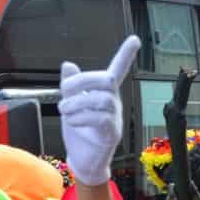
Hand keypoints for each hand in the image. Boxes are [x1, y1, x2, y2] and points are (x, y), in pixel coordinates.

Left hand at [58, 36, 139, 186]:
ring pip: (101, 99)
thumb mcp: (70, 105)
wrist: (82, 160)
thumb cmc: (79, 132)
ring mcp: (114, 118)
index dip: (126, 55)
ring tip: (64, 111)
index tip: (135, 39)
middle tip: (64, 92)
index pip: (117, 70)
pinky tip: (72, 123)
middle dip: (81, 81)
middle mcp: (113, 102)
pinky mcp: (111, 133)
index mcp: (105, 92)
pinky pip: (101, 119)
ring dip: (76, 103)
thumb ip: (71, 87)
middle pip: (106, 79)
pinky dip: (81, 118)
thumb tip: (68, 64)